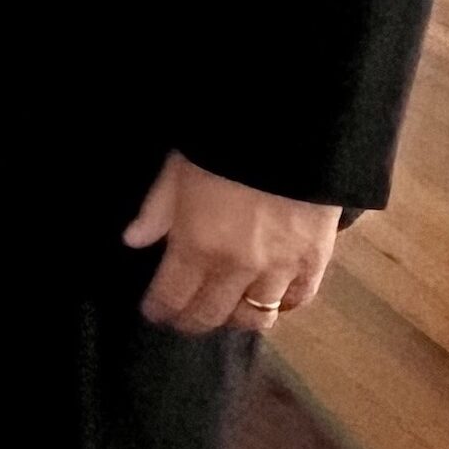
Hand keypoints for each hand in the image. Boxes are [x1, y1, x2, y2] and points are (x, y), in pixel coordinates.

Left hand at [124, 150, 339, 333]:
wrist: (289, 127)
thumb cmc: (221, 143)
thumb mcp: (176, 168)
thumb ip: (156, 210)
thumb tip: (133, 240)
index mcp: (197, 244)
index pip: (173, 295)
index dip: (160, 309)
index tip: (153, 313)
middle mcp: (237, 268)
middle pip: (212, 314)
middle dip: (192, 321)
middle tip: (183, 319)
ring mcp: (280, 269)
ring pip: (256, 316)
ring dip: (237, 318)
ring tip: (225, 311)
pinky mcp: (315, 261)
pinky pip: (298, 300)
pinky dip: (283, 306)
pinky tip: (272, 300)